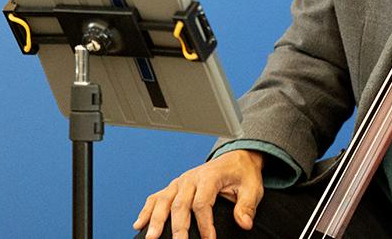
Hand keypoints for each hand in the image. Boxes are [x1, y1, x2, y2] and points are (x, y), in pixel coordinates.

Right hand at [133, 149, 264, 238]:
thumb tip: (245, 223)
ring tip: (152, 237)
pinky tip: (139, 224)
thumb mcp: (252, 187)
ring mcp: (180, 182)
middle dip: (178, 228)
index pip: (203, 202)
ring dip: (156, 220)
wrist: (236, 158)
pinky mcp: (175, 187)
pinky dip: (147, 210)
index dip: (204, 224)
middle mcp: (192, 178)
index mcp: (210, 176)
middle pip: (180, 204)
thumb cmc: (242, 174)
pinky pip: (157, 197)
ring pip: (164, 201)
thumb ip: (247, 206)